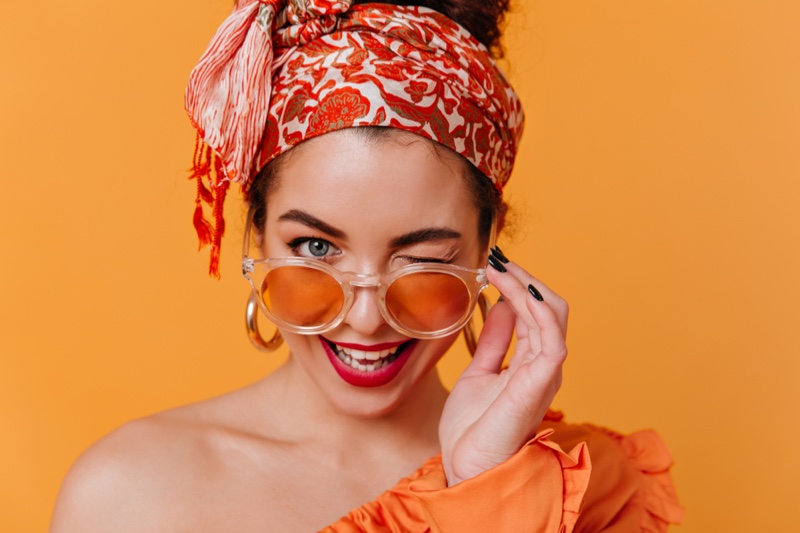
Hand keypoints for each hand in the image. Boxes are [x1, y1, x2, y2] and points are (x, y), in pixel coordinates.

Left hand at [438, 252, 568, 485]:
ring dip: (526, 285)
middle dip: (523, 279)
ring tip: (499, 267)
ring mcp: (545, 373)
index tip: (493, 264)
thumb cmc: (473, 429)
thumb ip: (495, 341)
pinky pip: (550, 337)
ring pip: (552, 314)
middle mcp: (544, 365)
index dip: (517, 286)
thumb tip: (501, 305)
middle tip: (496, 259)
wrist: (465, 466)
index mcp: (531, 363)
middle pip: (548, 307)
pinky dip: (535, 308)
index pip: (535, 312)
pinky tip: (513, 290)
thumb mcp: (479, 372)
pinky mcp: (540, 382)